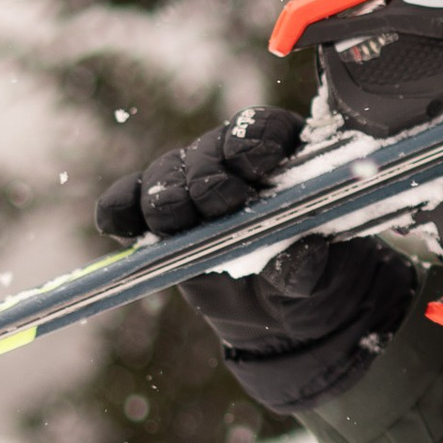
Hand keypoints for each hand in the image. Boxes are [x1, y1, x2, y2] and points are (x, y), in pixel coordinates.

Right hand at [96, 113, 410, 411]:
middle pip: (208, 151)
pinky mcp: (156, 216)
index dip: (255, 141)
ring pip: (166, 174)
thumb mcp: (322, 274)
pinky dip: (119, 210)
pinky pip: (126, 201)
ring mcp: (189, 183)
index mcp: (285, 154)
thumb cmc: (312, 276)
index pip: (264, 129)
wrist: (281, 313)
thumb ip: (309, 261)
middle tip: (217, 205)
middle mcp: (231, 160)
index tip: (255, 166)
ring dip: (167, 197)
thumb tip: (302, 249)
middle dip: (207, 178)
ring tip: (176, 224)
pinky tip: (119, 226)